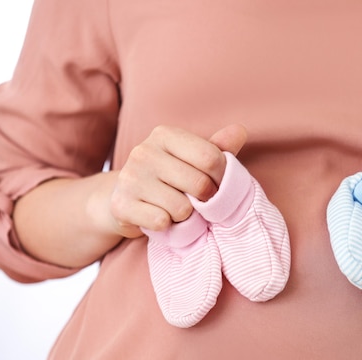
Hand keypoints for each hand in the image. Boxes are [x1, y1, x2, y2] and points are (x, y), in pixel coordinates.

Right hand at [109, 124, 246, 237]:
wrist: (125, 199)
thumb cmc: (169, 177)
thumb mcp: (192, 159)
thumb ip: (218, 148)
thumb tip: (240, 131)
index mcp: (164, 134)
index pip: (210, 157)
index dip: (222, 178)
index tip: (218, 185)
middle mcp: (143, 152)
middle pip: (199, 184)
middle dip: (205, 199)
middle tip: (197, 201)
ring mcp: (130, 178)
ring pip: (181, 208)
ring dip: (185, 216)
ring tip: (175, 208)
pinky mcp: (120, 205)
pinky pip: (162, 222)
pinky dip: (167, 226)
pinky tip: (159, 217)